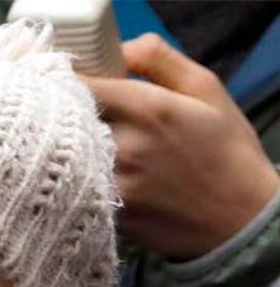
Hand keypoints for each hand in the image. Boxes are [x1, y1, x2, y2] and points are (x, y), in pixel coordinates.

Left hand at [83, 34, 279, 260]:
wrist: (239, 218)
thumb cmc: (225, 151)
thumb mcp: (205, 89)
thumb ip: (157, 59)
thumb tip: (116, 50)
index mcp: (147, 108)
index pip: (78, 84)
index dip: (66, 82)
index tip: (71, 84)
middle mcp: (123, 145)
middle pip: (64, 120)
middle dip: (65, 114)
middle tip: (81, 118)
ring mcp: (112, 183)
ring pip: (67, 155)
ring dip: (69, 148)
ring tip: (92, 149)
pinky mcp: (106, 213)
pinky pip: (76, 186)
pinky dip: (78, 178)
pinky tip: (100, 178)